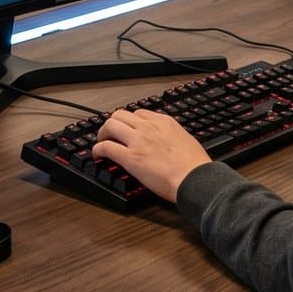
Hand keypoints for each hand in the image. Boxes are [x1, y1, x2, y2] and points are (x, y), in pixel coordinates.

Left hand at [90, 108, 212, 203]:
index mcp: (164, 122)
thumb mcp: (186, 140)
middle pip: (120, 114)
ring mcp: (138, 141)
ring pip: (110, 125)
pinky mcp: (130, 157)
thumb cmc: (195, 166)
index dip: (129, 121)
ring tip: (101, 142)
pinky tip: (97, 155)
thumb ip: (172, 136)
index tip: (127, 129)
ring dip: (102, 133)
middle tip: (110, 134)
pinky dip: (97, 149)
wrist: (195, 179)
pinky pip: (106, 147)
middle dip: (112, 124)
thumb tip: (168, 140)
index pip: (139, 113)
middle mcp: (149, 127)